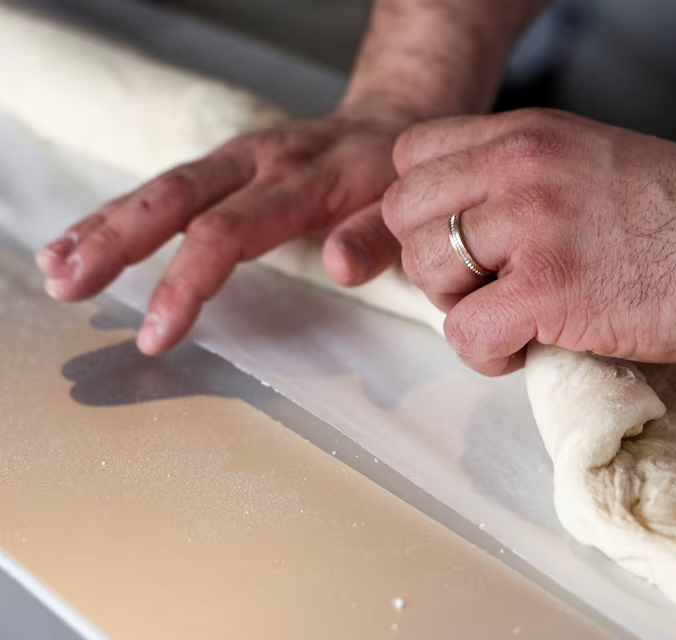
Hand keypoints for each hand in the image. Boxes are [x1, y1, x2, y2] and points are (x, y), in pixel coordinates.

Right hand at [36, 109, 408, 354]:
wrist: (390, 121)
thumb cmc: (395, 177)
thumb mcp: (405, 206)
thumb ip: (377, 236)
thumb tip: (338, 267)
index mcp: (303, 178)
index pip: (231, 230)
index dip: (188, 281)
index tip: (156, 332)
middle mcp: (259, 160)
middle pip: (176, 198)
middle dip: (117, 243)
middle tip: (71, 287)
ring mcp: (235, 158)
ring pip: (159, 187)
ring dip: (103, 227)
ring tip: (58, 268)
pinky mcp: (222, 164)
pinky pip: (162, 186)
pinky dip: (117, 214)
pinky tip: (77, 240)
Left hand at [383, 109, 675, 375]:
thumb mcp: (586, 158)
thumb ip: (519, 179)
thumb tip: (465, 226)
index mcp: (524, 134)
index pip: (411, 156)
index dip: (424, 208)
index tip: (459, 241)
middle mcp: (518, 168)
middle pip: (403, 215)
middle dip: (433, 262)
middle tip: (483, 287)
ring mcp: (531, 225)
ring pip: (425, 272)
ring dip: (459, 308)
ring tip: (513, 317)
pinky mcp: (548, 289)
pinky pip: (464, 332)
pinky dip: (485, 353)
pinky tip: (527, 346)